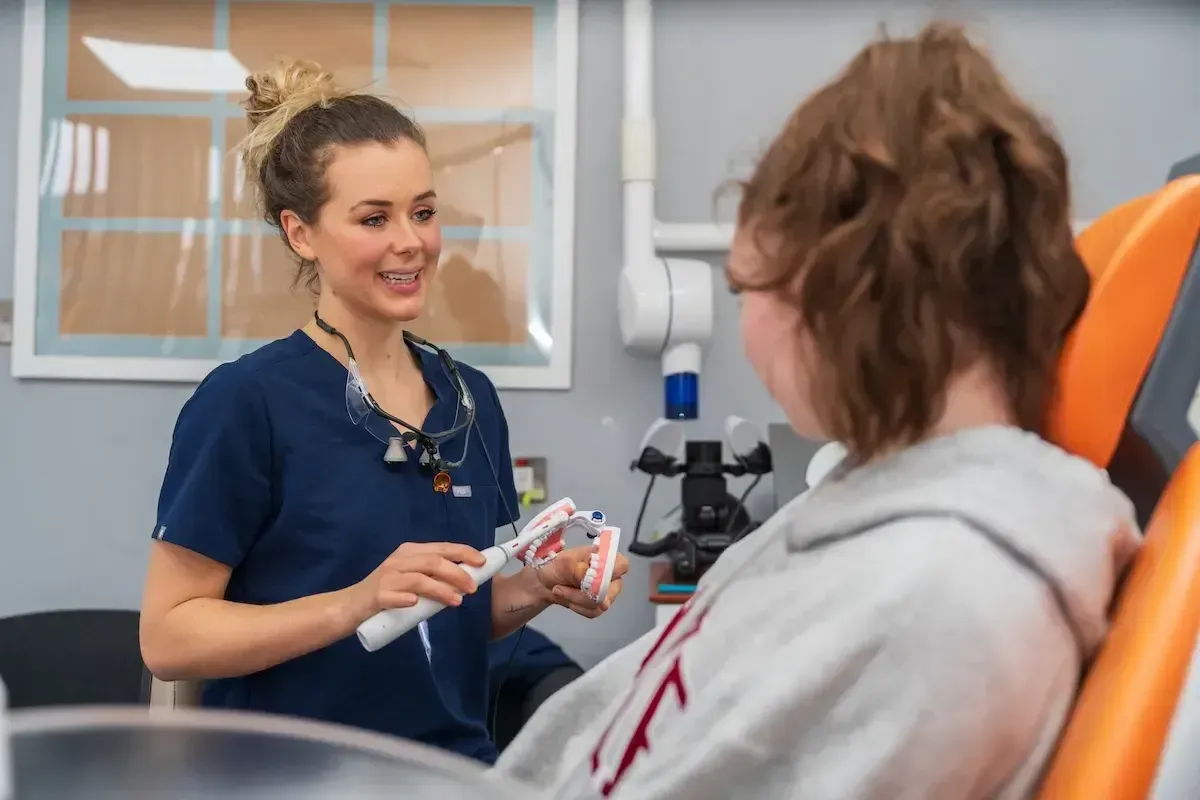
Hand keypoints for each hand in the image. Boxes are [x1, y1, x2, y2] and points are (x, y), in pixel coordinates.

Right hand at [348, 542, 485, 621]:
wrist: (350, 606)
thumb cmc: (386, 592)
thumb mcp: (410, 578)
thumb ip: (431, 577)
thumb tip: (463, 582)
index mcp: (409, 552)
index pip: (441, 548)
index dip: (463, 552)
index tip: (482, 562)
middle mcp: (399, 560)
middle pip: (433, 562)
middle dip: (457, 573)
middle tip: (473, 588)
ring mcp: (387, 578)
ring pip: (419, 579)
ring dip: (441, 590)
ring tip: (457, 601)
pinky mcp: (376, 596)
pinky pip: (395, 596)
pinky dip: (407, 599)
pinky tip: (417, 605)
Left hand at [536, 545, 628, 617]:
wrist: (544, 583)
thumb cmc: (556, 566)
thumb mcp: (563, 561)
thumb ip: (579, 568)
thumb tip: (595, 582)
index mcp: (604, 557)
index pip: (622, 565)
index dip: (612, 572)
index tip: (592, 577)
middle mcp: (609, 575)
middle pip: (612, 590)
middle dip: (585, 593)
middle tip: (562, 589)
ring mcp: (605, 592)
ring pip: (600, 603)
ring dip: (576, 600)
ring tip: (558, 590)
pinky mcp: (597, 605)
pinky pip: (593, 612)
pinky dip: (577, 608)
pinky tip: (566, 600)